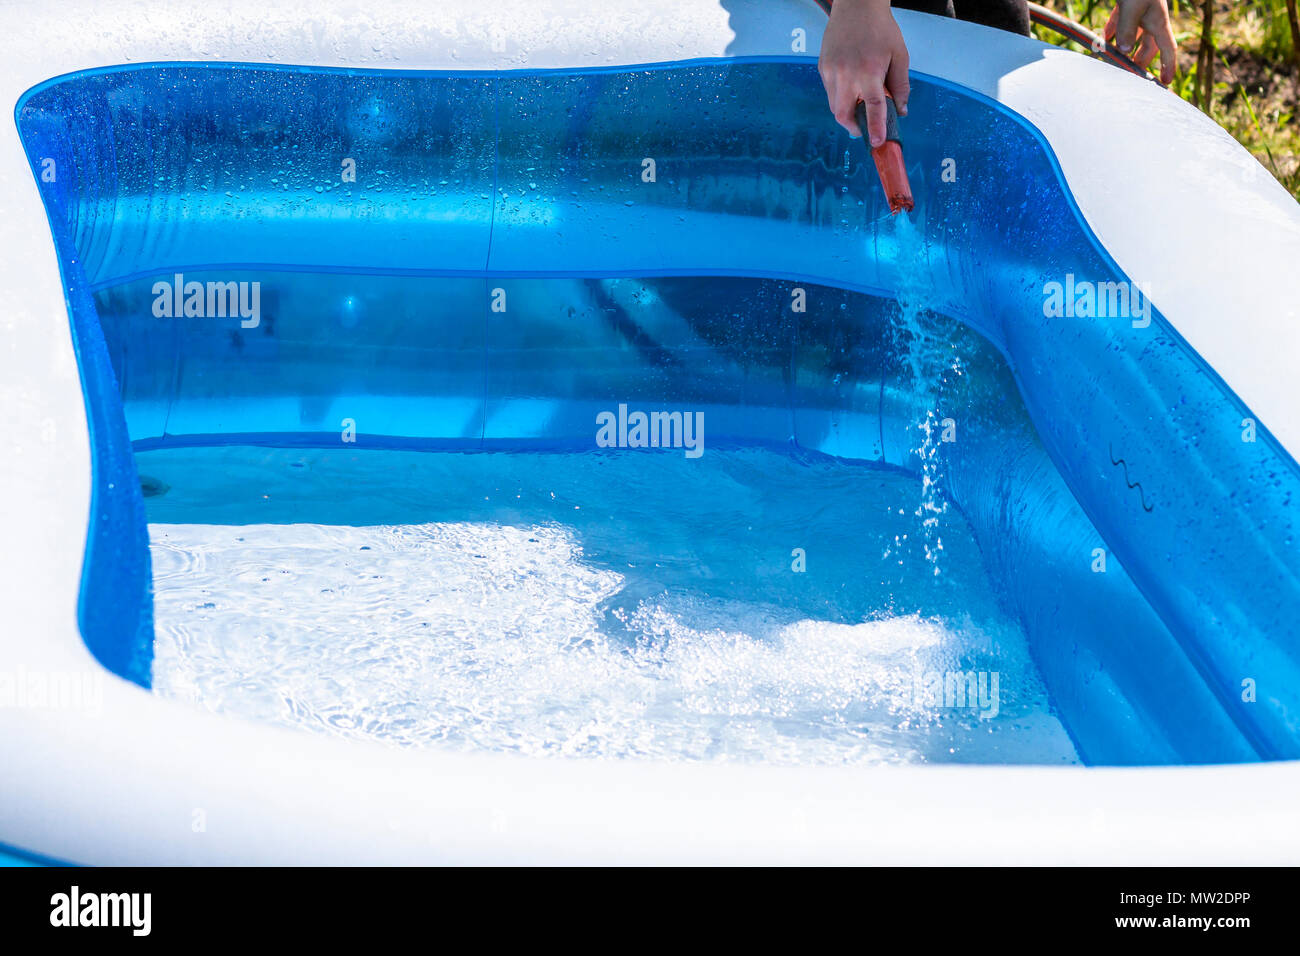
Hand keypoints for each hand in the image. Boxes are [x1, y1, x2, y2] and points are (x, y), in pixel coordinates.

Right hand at [818, 0, 909, 145]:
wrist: (856, 5)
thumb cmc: (881, 29)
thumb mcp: (899, 55)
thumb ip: (901, 85)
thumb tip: (901, 110)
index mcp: (869, 72)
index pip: (873, 108)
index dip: (875, 128)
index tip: (877, 143)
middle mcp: (847, 75)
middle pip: (844, 115)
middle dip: (853, 127)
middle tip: (863, 129)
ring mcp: (831, 72)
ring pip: (834, 106)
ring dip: (846, 112)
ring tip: (858, 105)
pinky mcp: (823, 67)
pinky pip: (830, 92)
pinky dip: (840, 97)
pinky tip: (851, 86)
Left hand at [1104, 0, 1177, 83]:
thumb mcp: (1133, 7)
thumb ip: (1127, 28)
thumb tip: (1124, 51)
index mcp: (1158, 21)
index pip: (1168, 48)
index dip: (1168, 65)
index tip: (1166, 82)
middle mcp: (1150, 17)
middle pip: (1148, 46)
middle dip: (1140, 61)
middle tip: (1131, 76)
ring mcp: (1138, 11)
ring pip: (1132, 36)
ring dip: (1123, 49)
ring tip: (1112, 61)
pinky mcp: (1125, 3)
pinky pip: (1119, 22)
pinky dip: (1111, 32)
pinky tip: (1103, 40)